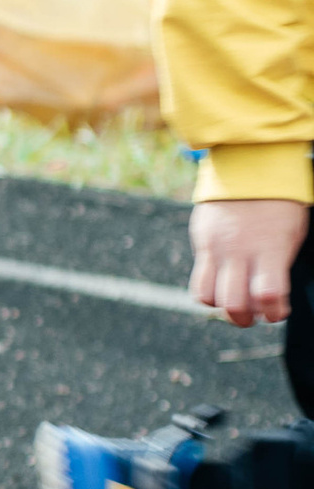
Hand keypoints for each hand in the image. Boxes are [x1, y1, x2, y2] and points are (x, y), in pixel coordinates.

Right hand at [189, 197, 306, 326]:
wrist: (250, 169)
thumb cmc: (279, 206)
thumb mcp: (289, 235)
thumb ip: (278, 267)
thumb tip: (267, 299)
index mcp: (270, 247)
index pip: (268, 294)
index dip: (274, 312)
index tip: (278, 313)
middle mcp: (240, 250)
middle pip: (234, 303)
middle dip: (246, 319)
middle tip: (253, 318)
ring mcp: (218, 248)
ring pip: (209, 297)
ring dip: (223, 309)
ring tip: (234, 305)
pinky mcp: (202, 244)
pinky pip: (197, 283)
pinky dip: (208, 295)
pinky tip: (220, 289)